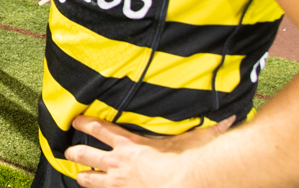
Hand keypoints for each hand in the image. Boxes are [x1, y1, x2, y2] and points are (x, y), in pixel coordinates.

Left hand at [65, 114, 233, 187]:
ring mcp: (120, 185)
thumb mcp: (197, 139)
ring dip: (84, 178)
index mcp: (131, 145)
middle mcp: (119, 164)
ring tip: (77, 176)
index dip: (85, 123)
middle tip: (68, 152)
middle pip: (87, 155)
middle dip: (75, 153)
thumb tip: (231, 117)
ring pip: (91, 180)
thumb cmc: (190, 162)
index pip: (101, 129)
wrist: (185, 184)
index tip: (75, 120)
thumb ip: (212, 128)